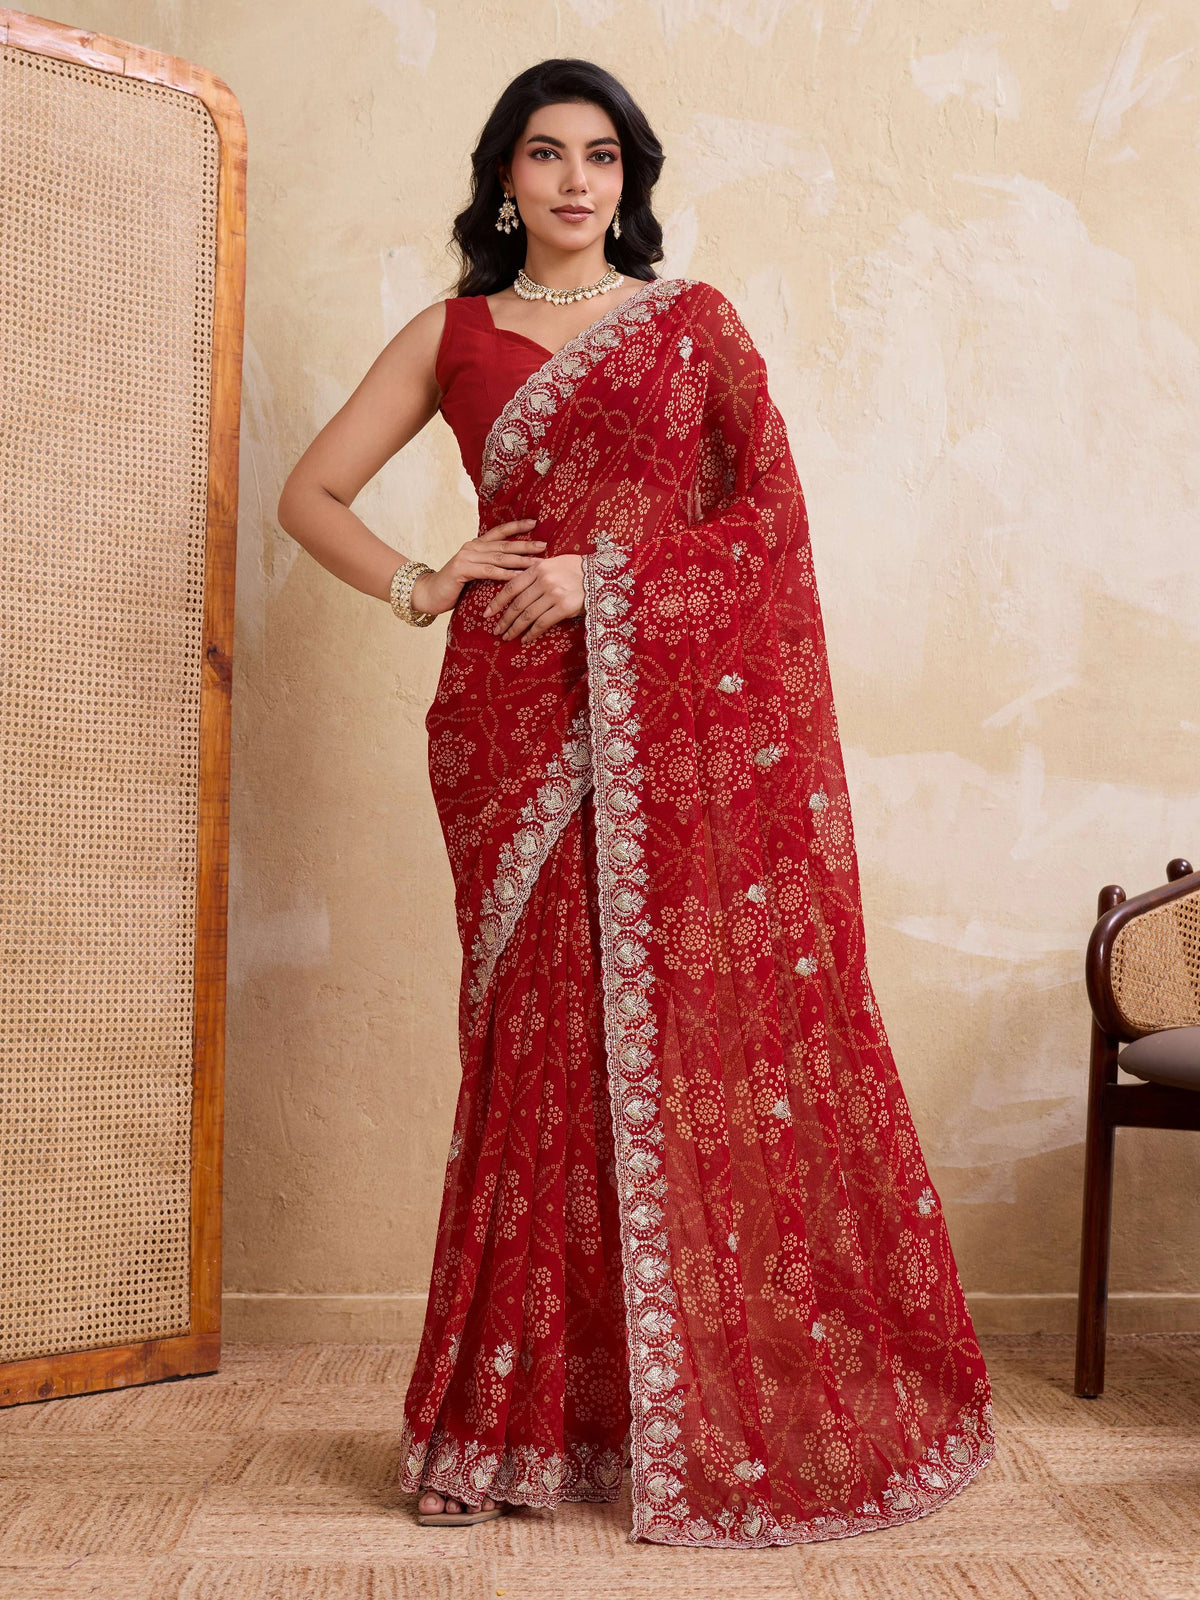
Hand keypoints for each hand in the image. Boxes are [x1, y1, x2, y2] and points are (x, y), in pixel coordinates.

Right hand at [409, 519, 545, 615]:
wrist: (429, 593)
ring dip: (520, 561)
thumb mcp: (474, 572)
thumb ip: (489, 566)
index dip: (516, 526)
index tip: (535, 523)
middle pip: (504, 545)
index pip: (499, 532)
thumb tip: (514, 567)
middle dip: (526, 545)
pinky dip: (506, 574)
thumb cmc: (454, 586)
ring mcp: (467, 556)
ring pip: (499, 558)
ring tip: (537, 563)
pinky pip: (489, 571)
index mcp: (476, 545)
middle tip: (544, 545)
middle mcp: (472, 547)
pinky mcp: (462, 569)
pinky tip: (519, 576)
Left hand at [484, 553, 584, 643]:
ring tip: (507, 637)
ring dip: (515, 628)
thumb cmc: (577, 569)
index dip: (497, 602)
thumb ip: (535, 572)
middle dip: (504, 620)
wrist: (601, 575)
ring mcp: (554, 595)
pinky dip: (532, 633)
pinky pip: (543, 623)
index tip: (487, 613)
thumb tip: (517, 585)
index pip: (511, 587)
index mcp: (538, 568)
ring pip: (528, 615)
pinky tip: (526, 639)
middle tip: (496, 630)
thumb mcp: (554, 563)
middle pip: (517, 604)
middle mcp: (544, 581)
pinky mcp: (564, 608)